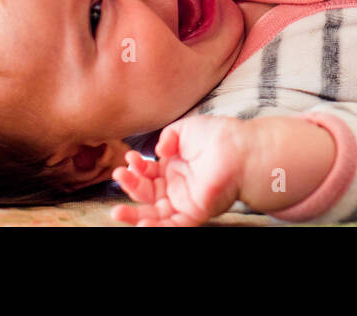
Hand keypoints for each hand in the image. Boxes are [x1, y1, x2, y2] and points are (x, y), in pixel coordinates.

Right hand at [110, 115, 248, 226]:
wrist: (240, 149)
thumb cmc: (218, 136)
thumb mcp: (187, 129)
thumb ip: (168, 137)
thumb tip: (157, 151)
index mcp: (174, 167)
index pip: (147, 172)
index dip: (135, 167)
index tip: (130, 157)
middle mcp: (177, 186)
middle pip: (145, 194)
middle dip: (129, 187)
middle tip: (118, 176)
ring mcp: (185, 201)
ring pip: (154, 214)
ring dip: (134, 215)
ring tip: (117, 212)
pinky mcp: (194, 213)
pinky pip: (172, 225)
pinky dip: (156, 227)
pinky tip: (140, 224)